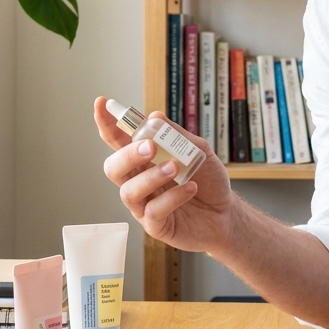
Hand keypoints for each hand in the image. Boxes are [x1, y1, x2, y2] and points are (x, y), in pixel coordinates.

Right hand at [93, 96, 235, 253]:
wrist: (226, 213)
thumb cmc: (209, 181)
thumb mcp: (198, 151)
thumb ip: (176, 135)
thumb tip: (154, 116)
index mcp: (144, 160)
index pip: (118, 141)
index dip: (107, 124)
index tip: (101, 103)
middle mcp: (139, 181)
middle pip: (114, 168)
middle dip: (127, 155)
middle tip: (149, 147)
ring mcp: (144, 204)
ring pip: (129, 191)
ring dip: (151, 176)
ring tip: (175, 168)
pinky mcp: (156, 225)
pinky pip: (153, 211)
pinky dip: (172, 197)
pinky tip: (190, 189)